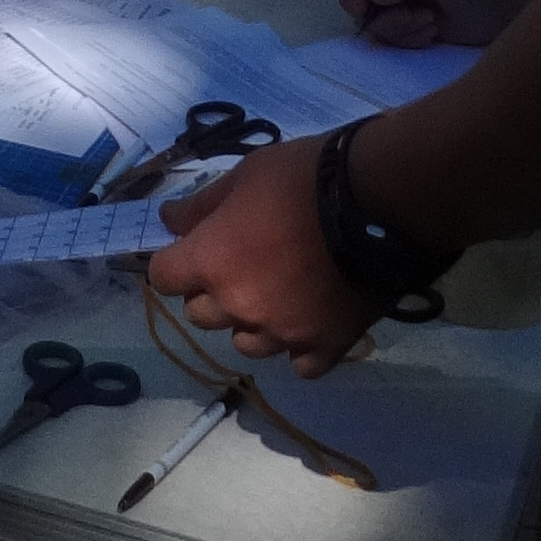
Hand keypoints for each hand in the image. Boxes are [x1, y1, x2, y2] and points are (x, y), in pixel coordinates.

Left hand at [146, 134, 376, 378]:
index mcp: (212, 262)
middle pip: (200, 315)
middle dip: (210, 292)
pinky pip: (300, 365)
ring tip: (276, 295)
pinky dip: (299, 348)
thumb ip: (202, 205)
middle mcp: (239, 306)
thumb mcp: (245, 175)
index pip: (163, 278)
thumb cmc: (302, 179)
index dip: (174, 263)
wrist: (377, 204)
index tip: (192, 250)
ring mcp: (282, 332)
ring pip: (246, 345)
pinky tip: (308, 322)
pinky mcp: (325, 346)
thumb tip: (167, 221)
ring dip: (251, 323)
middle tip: (239, 265)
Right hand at [333, 0, 520, 48]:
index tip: (366, 7)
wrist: (500, 10)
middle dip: (385, 15)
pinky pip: (387, 39)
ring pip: (371, 23)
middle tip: (418, 15)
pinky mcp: (400, 24)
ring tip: (432, 22)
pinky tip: (431, 31)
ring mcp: (391, 1)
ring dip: (402, 29)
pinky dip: (408, 39)